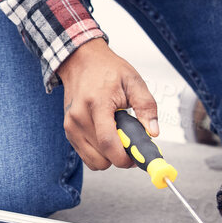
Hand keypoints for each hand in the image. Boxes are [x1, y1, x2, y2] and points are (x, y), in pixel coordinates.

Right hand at [55, 38, 158, 171]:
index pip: (108, 143)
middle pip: (102, 157)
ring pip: (94, 162)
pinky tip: (105, 136)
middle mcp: (79, 117)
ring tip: (117, 136)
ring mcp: (71, 126)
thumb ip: (147, 107)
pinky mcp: (68, 131)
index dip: (125, 158)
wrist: (80, 61)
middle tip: (129, 142)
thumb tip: (153, 132)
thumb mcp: (133, 81)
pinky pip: (86, 156)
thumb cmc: (107, 69)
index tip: (137, 158)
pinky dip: (99, 153)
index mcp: (97, 104)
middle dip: (120, 157)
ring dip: (109, 156)